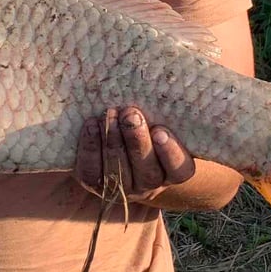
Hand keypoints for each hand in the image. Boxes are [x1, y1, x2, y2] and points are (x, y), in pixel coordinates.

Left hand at [73, 106, 194, 204]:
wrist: (117, 151)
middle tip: (130, 113)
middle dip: (136, 140)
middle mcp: (150, 184)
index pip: (180, 169)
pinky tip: (91, 125)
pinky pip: (91, 171)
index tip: (160, 131)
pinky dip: (90, 147)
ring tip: (110, 114)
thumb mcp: (160, 121)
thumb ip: (163, 114)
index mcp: (173, 171)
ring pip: (118, 172)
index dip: (170, 153)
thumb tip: (162, 84)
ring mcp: (123, 187)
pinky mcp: (95, 184)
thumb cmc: (148, 127)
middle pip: (147, 171)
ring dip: (113, 140)